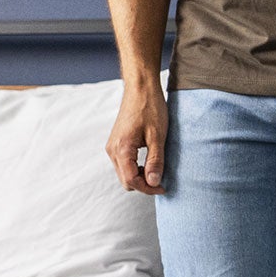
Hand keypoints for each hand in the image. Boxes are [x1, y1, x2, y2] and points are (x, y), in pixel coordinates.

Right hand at [106, 74, 167, 193]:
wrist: (140, 87)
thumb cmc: (150, 108)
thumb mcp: (157, 136)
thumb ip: (155, 161)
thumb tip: (154, 183)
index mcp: (122, 149)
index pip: (131, 181)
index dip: (148, 188)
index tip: (163, 187)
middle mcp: (112, 150)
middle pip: (125, 181)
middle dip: (143, 184)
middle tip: (161, 179)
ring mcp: (112, 146)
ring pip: (123, 173)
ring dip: (139, 176)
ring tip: (156, 169)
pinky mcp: (115, 143)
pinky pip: (123, 164)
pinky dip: (135, 168)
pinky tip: (148, 161)